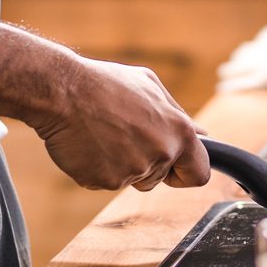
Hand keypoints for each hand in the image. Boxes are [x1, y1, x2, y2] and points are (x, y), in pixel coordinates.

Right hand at [29, 58, 210, 191]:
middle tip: (121, 134)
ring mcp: (132, 171)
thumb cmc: (106, 84)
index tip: (174, 169)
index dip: (186, 172)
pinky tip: (88, 143)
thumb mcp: (149, 86)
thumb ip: (178, 115)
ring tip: (102, 132)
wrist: (63, 91)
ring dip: (119, 163)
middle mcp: (160, 154)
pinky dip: (97, 167)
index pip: (199, 173)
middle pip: (158, 178)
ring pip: (131, 179)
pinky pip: (105, 182)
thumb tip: (203, 135)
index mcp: (178, 131)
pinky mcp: (104, 182)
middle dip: (145, 163)